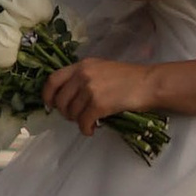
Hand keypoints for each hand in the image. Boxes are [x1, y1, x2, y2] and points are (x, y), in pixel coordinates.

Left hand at [43, 53, 166, 135]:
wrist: (149, 83)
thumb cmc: (129, 77)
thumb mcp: (102, 69)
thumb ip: (83, 77)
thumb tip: (68, 95)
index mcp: (82, 65)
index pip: (53, 79)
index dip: (47, 95)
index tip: (50, 104)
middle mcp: (83, 75)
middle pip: (60, 100)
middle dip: (65, 112)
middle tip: (75, 116)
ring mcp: (90, 89)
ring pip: (72, 113)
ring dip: (78, 121)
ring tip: (88, 121)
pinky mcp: (99, 104)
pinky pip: (83, 122)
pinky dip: (86, 129)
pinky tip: (92, 129)